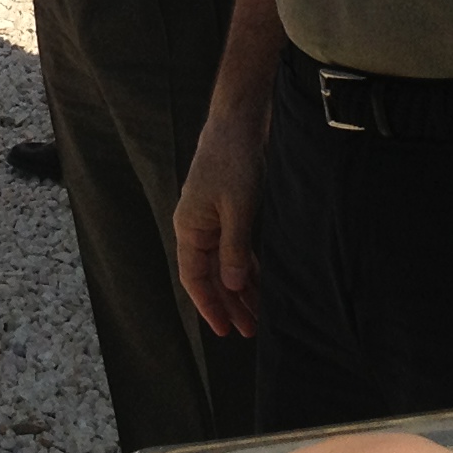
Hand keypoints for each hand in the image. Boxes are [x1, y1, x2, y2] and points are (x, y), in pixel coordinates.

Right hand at [174, 90, 267, 335]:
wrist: (239, 120)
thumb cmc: (233, 160)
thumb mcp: (237, 208)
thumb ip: (234, 249)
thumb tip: (233, 286)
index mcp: (189, 227)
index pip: (195, 278)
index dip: (209, 306)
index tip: (224, 332)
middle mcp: (197, 227)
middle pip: (211, 275)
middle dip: (230, 303)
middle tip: (250, 330)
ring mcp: (213, 219)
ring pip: (225, 264)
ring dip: (241, 288)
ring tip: (260, 313)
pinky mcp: (230, 211)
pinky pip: (236, 248)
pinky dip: (248, 267)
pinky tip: (262, 283)